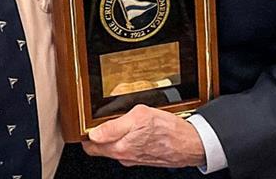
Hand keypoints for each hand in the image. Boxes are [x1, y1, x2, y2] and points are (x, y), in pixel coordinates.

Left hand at [82, 104, 204, 167]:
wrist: (190, 144)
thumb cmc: (168, 129)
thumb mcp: (139, 117)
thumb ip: (114, 126)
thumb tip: (94, 134)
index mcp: (120, 147)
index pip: (91, 147)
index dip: (85, 134)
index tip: (86, 123)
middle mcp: (125, 156)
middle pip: (101, 147)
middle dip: (97, 134)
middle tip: (101, 118)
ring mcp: (134, 158)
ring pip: (115, 147)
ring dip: (113, 135)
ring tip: (120, 120)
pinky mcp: (143, 157)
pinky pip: (128, 147)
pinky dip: (127, 138)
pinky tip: (135, 128)